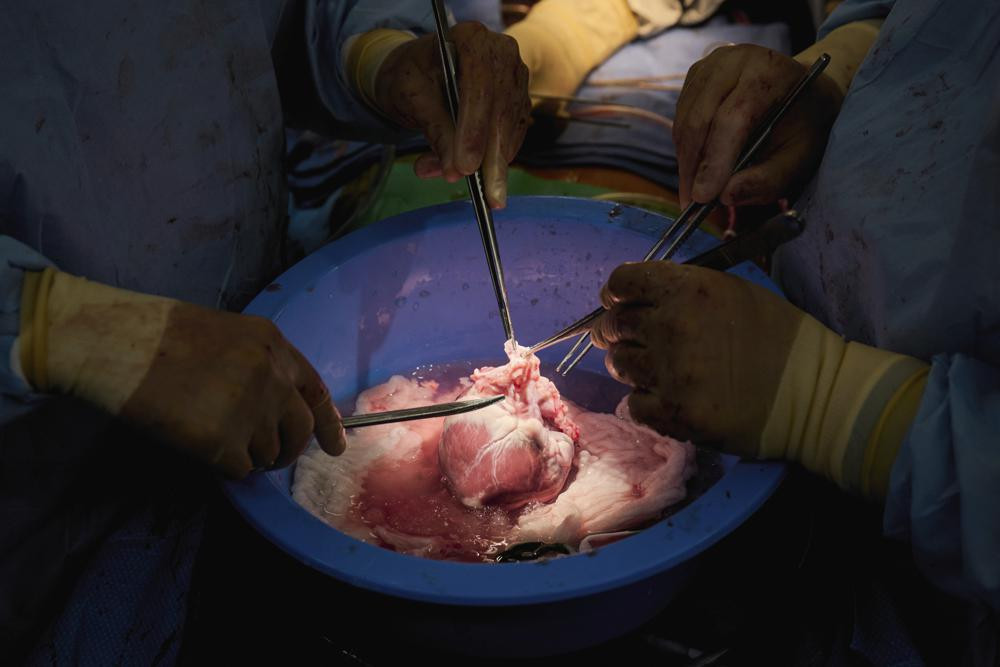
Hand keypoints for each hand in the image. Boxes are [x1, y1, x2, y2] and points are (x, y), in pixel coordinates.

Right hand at [119, 306, 345, 477]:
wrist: (117, 343)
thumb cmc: (160, 334)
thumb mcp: (226, 334)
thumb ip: (259, 364)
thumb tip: (274, 405)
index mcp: (275, 346)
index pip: (314, 392)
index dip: (328, 423)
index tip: (336, 447)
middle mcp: (273, 378)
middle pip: (300, 430)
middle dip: (291, 451)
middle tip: (274, 460)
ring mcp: (252, 411)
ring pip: (269, 453)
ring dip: (250, 455)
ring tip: (216, 436)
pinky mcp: (224, 442)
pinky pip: (240, 469)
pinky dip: (224, 466)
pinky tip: (201, 446)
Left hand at [373, 22, 530, 207]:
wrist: (421, 72)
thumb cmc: (411, 77)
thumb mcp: (412, 99)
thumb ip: (435, 131)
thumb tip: (454, 171)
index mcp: (471, 39)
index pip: (480, 86)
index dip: (474, 129)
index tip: (465, 167)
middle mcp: (502, 54)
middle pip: (501, 110)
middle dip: (490, 157)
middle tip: (485, 196)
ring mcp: (515, 77)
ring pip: (510, 128)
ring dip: (492, 164)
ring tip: (464, 184)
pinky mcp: (518, 101)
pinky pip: (514, 136)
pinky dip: (497, 160)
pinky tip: (478, 176)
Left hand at [589, 261, 928, 502]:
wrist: (815, 394)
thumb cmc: (779, 337)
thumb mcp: (732, 291)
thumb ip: (679, 290)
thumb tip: (625, 302)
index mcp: (688, 289)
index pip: (621, 282)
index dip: (617, 294)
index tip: (622, 303)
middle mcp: (672, 326)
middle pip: (613, 325)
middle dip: (620, 331)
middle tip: (640, 340)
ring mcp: (670, 372)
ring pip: (618, 364)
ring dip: (633, 366)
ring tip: (663, 369)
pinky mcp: (673, 413)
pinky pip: (633, 404)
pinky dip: (647, 401)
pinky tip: (673, 396)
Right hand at [674, 45, 843, 207]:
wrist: (803, 90)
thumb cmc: (803, 126)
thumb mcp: (799, 158)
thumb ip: (767, 180)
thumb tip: (725, 196)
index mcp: (769, 72)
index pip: (732, 118)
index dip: (715, 160)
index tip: (702, 197)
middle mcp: (734, 60)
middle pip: (700, 119)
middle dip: (693, 167)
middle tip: (691, 204)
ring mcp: (710, 65)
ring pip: (684, 121)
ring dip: (686, 161)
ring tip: (695, 189)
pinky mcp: (695, 76)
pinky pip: (680, 119)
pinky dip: (685, 148)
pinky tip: (698, 165)